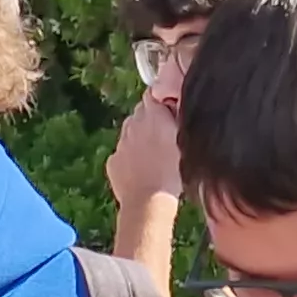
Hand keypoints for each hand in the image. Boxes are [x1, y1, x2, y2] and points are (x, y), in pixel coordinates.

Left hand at [106, 91, 183, 214]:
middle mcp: (133, 124)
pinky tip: (141, 171)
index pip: (151, 94)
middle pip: (139, 113)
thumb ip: (177, 119)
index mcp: (153, 116)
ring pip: (129, 133)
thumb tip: (174, 106)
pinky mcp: (113, 161)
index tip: (168, 112)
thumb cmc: (173, 173)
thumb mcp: (184, 140)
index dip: (160, 102)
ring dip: (139, 139)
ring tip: (153, 157)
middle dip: (149, 120)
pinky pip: (121, 153)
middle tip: (163, 137)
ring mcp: (120, 143)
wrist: (148, 202)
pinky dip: (129, 158)